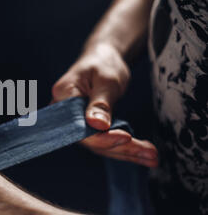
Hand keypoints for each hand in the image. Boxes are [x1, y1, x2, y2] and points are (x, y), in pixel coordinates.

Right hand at [51, 44, 157, 166]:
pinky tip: (144, 152)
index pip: (78, 127)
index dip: (101, 137)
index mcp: (62, 98)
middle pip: (90, 140)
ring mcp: (75, 123)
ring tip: (152, 156)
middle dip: (121, 148)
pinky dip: (125, 147)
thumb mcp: (106, 80)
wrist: (102, 59)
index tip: (126, 137)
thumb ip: (100, 104)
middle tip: (150, 154)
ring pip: (100, 144)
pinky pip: (104, 141)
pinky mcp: (87, 128)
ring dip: (127, 151)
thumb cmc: (102, 64)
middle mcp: (64, 114)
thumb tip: (97, 127)